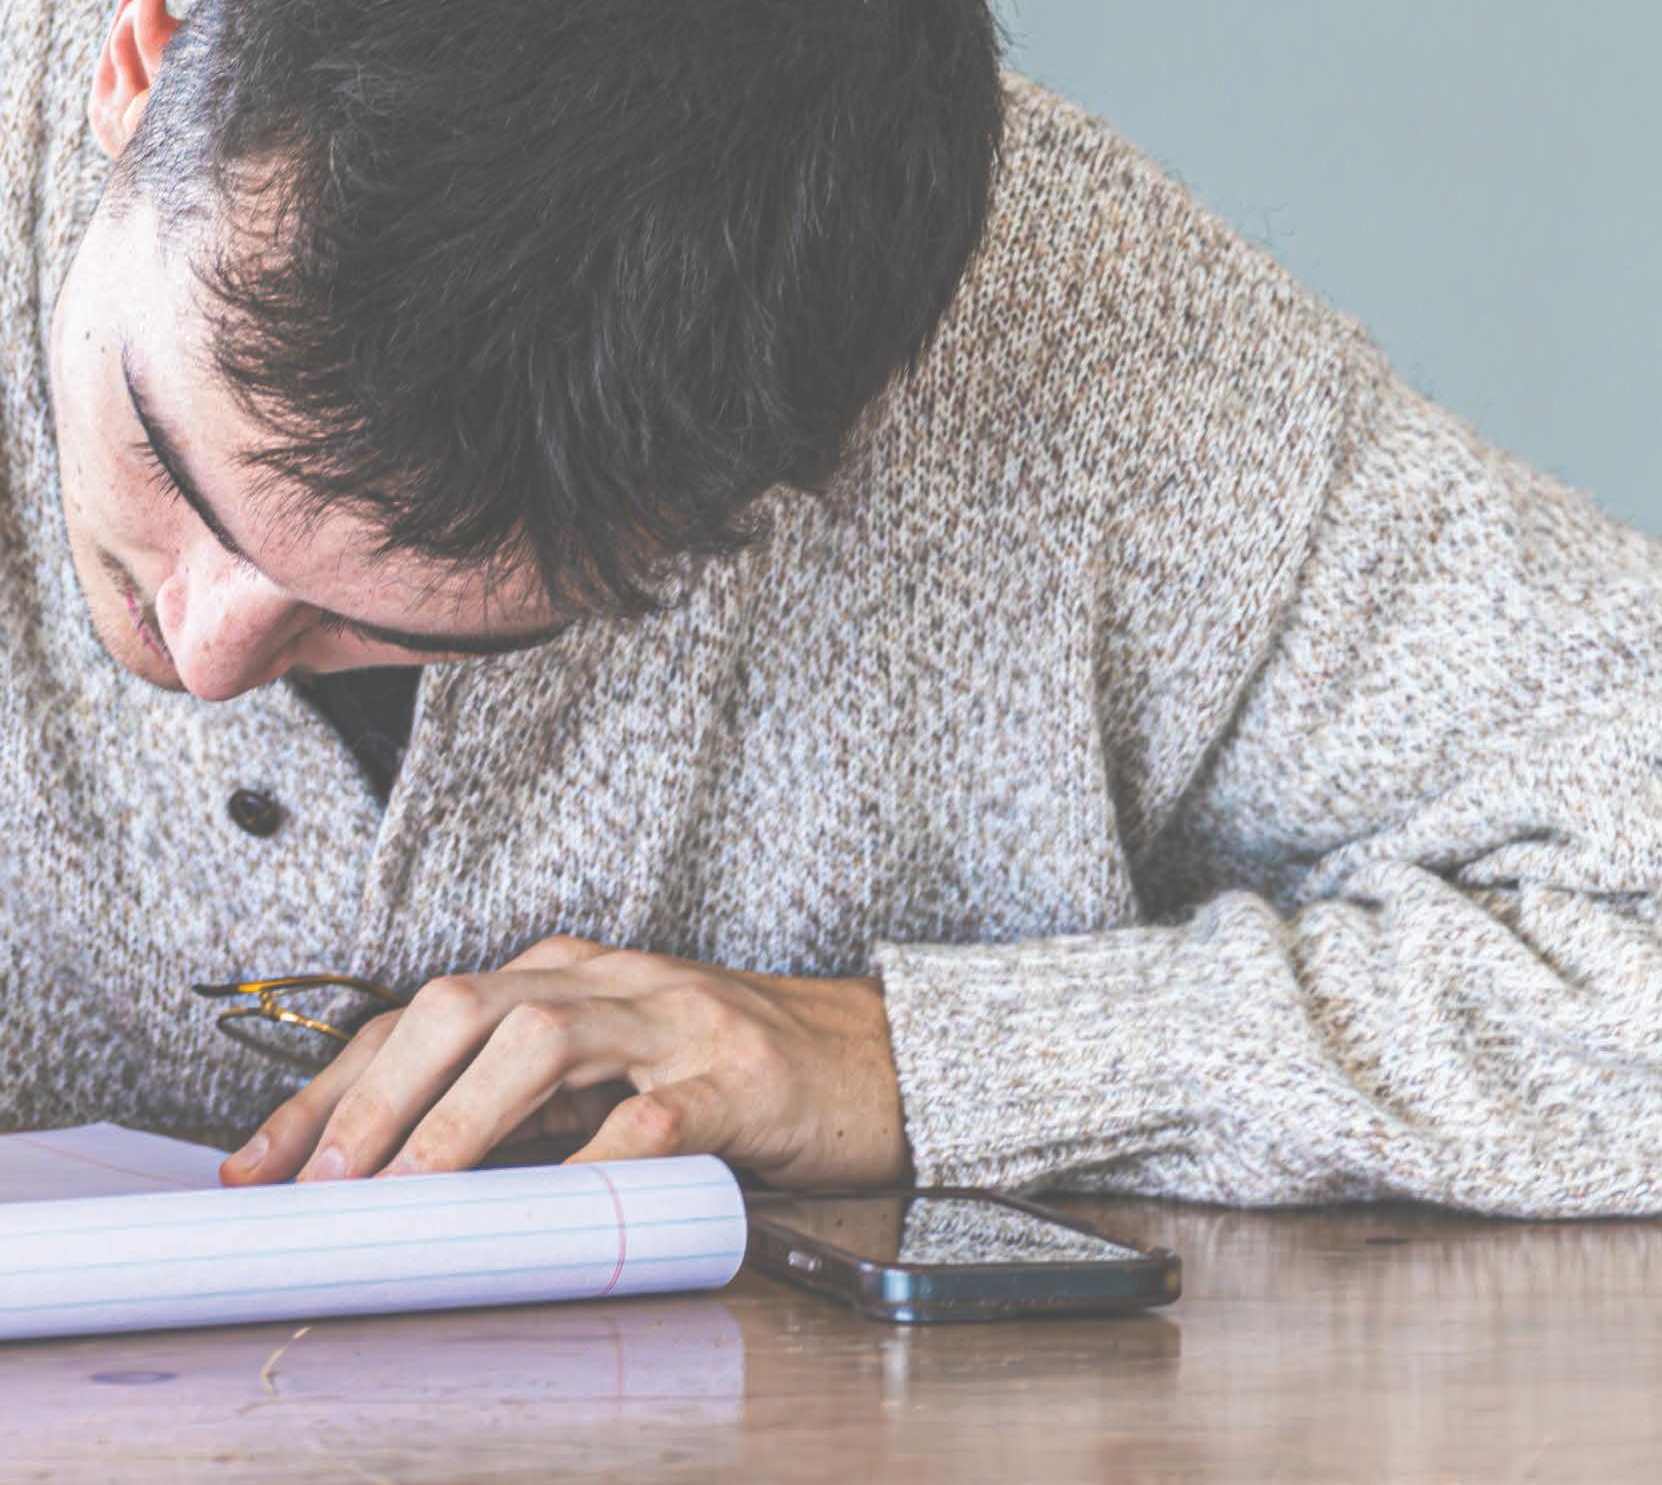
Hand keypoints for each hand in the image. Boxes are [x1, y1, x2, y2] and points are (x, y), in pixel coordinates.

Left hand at [218, 934, 909, 1189]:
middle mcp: (610, 984)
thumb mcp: (610, 1077)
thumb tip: (389, 1180)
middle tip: (323, 1185)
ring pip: (545, 1035)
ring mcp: (676, 1023)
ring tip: (414, 1188)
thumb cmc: (729, 1075)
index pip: (421, 1015)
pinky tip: (558, 1206)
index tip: (260, 1166)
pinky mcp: (739, 1079)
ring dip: (463, 1117)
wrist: (879, 1059)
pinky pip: (654, 1114)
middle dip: (376, 1094)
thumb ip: (518, 1108)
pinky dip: (595, 1159)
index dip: (331, 1087)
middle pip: (466, 1004)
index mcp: (568, 979)